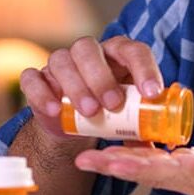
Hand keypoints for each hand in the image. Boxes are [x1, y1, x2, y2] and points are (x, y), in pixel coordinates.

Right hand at [19, 36, 164, 138]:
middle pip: (89, 48)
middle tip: (113, 105)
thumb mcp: (129, 117)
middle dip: (101, 76)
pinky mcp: (38, 79)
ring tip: (90, 112)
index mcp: (117, 54)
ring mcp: (60, 63)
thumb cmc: (110, 111)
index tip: (152, 93)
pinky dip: (42, 92)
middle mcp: (88, 53)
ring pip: (61, 59)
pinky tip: (55, 110)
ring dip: (76, 85)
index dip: (144, 68)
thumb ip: (142, 128)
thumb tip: (160, 146)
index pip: (132, 50)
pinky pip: (33, 78)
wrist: (75, 123)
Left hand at [73, 115, 193, 194]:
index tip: (105, 160)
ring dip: (122, 164)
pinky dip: (142, 158)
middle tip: (82, 159)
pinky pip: (165, 166)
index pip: (165, 173)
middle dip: (115, 167)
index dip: (133, 166)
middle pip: (150, 176)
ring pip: (154, 172)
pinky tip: (126, 149)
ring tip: (93, 156)